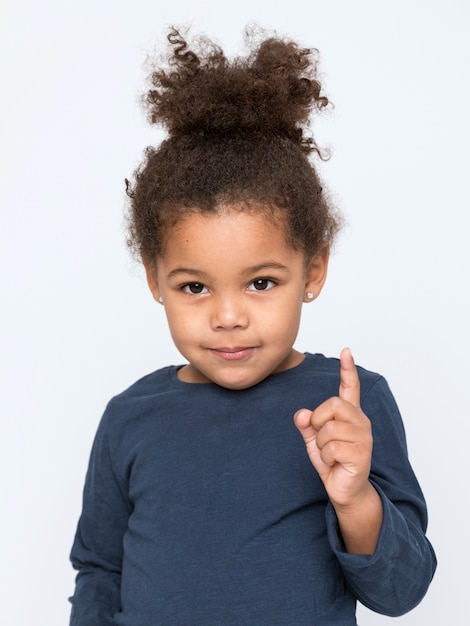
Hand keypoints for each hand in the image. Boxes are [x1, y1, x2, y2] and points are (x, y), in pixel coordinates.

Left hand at [294, 348, 372, 508]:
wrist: (344, 490)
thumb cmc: (332, 462)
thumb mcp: (314, 441)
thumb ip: (307, 425)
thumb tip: (301, 414)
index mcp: (350, 415)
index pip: (350, 387)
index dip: (348, 369)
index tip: (346, 350)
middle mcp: (361, 422)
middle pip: (333, 404)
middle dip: (318, 420)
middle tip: (320, 437)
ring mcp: (363, 438)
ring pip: (329, 428)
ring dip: (321, 444)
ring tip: (330, 454)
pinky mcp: (362, 454)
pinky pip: (331, 447)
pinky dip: (325, 457)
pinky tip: (334, 463)